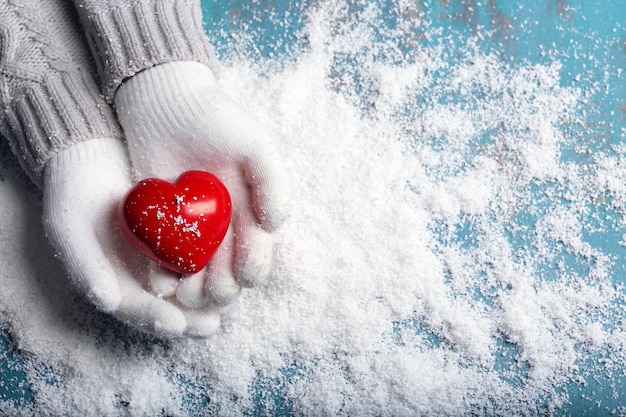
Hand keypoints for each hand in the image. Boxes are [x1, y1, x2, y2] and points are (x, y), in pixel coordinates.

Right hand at [43, 138, 220, 337]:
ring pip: (185, 286)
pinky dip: (212, 265)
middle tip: (211, 325)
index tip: (176, 325)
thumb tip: (106, 301)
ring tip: (227, 305)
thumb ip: (84, 264)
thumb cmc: (74, 193)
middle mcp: (136, 274)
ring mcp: (158, 256)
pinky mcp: (177, 235)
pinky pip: (196, 255)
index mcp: (109, 281)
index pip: (133, 308)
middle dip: (189, 320)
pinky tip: (232, 269)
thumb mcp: (69, 226)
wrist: (92, 155)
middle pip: (165, 307)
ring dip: (206, 299)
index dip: (153, 319)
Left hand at [114, 61, 289, 307]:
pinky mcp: (160, 226)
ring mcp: (191, 229)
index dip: (253, 267)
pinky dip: (163, 275)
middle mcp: (224, 226)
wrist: (164, 104)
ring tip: (189, 293)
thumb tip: (275, 226)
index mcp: (250, 213)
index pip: (257, 252)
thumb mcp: (254, 145)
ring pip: (197, 272)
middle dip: (224, 286)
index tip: (245, 273)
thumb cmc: (216, 121)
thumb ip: (274, 183)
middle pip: (227, 270)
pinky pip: (163, 259)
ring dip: (195, 289)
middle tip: (214, 291)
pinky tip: (162, 282)